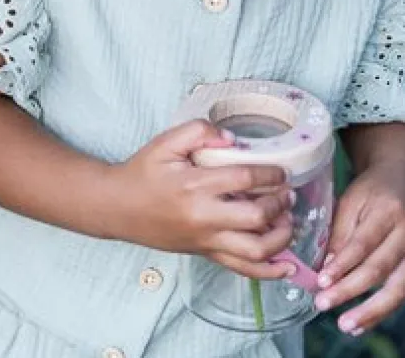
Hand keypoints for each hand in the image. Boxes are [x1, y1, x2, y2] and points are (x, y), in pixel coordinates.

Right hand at [112, 120, 294, 279]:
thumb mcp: (164, 143)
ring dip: (281, 237)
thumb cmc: (142, 172)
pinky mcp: (205, 253)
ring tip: (287, 220)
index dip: (270, 174)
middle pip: (256, 217)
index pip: (244, 179)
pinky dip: (269, 272)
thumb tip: (231, 139)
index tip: (280, 171)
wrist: (117, 206)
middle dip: (279, 204)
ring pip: (255, 250)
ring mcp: (205, 240)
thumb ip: (197, 132)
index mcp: (194, 185)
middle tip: (286, 193)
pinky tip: (286, 266)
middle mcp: (203, 216)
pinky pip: (243, 270)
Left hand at [314, 161, 404, 335]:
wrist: (403, 180)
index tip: (321, 281)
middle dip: (351, 290)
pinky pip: (403, 291)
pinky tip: (364, 321)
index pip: (363, 244)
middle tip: (324, 305)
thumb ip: (340, 231)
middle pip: (380, 269)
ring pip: (398, 288)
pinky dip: (383, 309)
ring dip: (371, 310)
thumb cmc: (372, 191)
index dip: (342, 265)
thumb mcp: (352, 200)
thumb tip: (326, 266)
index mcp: (387, 212)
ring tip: (347, 324)